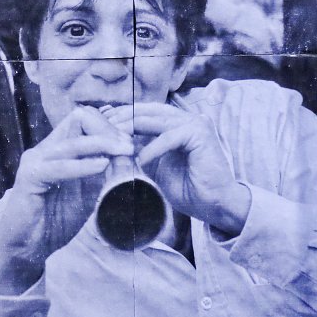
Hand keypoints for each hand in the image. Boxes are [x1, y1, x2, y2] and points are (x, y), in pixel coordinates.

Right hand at [0, 106, 132, 294]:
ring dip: (101, 143)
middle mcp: (46, 150)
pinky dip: (82, 165)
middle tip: (131, 143)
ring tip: (124, 150)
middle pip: (79, 120)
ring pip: (71, 141)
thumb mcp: (88, 194)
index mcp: (58, 150)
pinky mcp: (29, 177)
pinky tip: (102, 166)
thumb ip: (105, 176)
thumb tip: (133, 160)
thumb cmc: (56, 222)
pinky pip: (59, 166)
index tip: (133, 140)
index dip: (110, 126)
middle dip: (108, 129)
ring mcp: (36, 161)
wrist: (27, 248)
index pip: (85, 121)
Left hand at [105, 103, 249, 234]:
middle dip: (124, 119)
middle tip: (102, 128)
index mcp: (178, 123)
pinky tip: (140, 160)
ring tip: (115, 141)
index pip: (146, 113)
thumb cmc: (188, 188)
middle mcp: (188, 118)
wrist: (215, 205)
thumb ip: (140, 151)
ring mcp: (196, 123)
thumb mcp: (155, 166)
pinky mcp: (201, 134)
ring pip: (157, 120)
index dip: (123, 117)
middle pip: (149, 111)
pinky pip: (170, 137)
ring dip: (133, 129)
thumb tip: (113, 143)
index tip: (101, 126)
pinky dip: (153, 148)